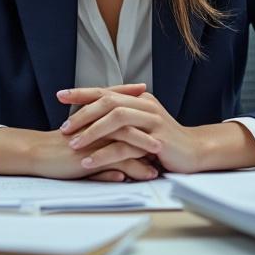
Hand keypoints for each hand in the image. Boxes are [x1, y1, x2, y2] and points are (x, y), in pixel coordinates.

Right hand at [0, 87, 161, 180]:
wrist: (36, 153)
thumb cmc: (58, 147)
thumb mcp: (82, 138)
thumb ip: (101, 138)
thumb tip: (117, 145)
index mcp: (97, 117)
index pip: (123, 107)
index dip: (138, 105)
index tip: (155, 108)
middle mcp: (99, 125)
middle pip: (132, 124)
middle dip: (151, 134)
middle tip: (167, 144)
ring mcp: (96, 139)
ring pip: (128, 143)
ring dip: (145, 156)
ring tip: (159, 167)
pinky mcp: (91, 156)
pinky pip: (117, 162)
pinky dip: (132, 170)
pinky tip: (143, 176)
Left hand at [58, 85, 254, 173]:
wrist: (194, 152)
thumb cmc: (162, 140)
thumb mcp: (141, 124)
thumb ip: (122, 117)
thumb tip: (92, 114)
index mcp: (139, 99)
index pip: (106, 92)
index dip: (82, 92)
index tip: (60, 95)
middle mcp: (145, 105)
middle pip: (108, 102)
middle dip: (83, 113)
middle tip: (63, 127)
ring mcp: (152, 121)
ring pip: (116, 120)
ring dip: (91, 133)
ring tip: (73, 144)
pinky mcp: (156, 140)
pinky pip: (125, 146)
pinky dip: (105, 154)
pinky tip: (89, 162)